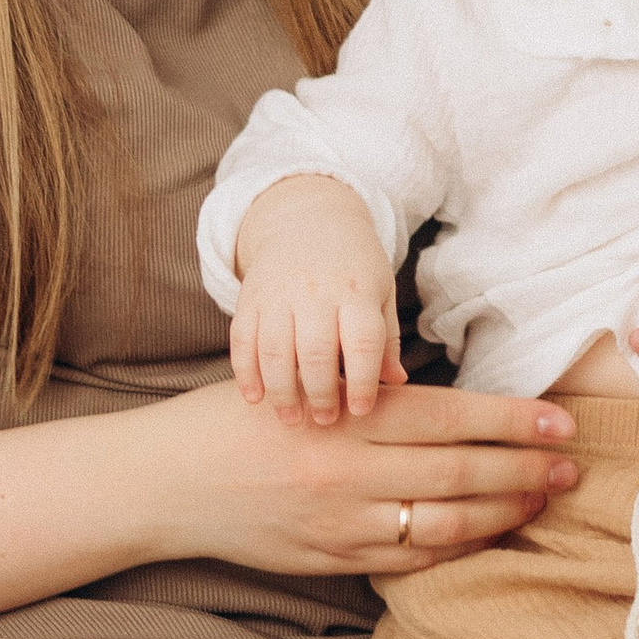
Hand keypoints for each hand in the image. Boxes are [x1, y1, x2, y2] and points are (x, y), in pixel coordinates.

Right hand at [137, 380, 578, 579]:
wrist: (166, 481)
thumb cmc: (237, 421)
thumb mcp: (306, 388)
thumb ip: (373, 402)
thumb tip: (454, 407)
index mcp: (346, 419)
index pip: (451, 417)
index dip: (513, 421)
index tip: (560, 422)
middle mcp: (349, 472)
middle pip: (460, 472)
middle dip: (525, 469)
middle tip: (570, 467)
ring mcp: (341, 523)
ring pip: (445, 523)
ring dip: (502, 512)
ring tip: (539, 500)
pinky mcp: (331, 559)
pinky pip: (409, 561)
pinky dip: (456, 549)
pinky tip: (485, 535)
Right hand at [230, 175, 402, 421]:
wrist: (306, 218)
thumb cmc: (352, 265)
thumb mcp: (380, 292)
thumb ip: (385, 340)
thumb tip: (397, 383)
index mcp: (356, 291)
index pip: (361, 342)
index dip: (362, 381)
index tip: (361, 411)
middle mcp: (315, 292)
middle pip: (315, 351)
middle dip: (320, 393)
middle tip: (325, 421)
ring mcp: (278, 294)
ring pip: (275, 350)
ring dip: (282, 391)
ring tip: (291, 419)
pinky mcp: (250, 299)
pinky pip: (242, 339)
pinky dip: (245, 372)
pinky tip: (253, 398)